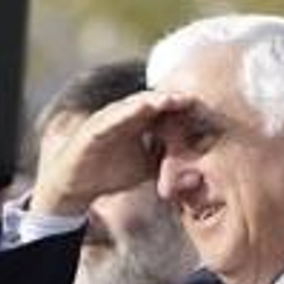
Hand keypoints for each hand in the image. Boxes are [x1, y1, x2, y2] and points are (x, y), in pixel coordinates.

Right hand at [29, 90, 193, 215]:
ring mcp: (108, 120)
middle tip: (193, 98)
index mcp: (139, 124)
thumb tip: (198, 175)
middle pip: (151, 103)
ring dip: (150, 101)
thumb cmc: (113, 172)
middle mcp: (124, 117)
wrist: (78, 185)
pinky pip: (109, 118)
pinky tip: (138, 110)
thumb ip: (170, 166)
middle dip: (171, 99)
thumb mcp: (148, 169)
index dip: (182, 108)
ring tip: (170, 99)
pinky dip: (124, 113)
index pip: (163, 111)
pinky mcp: (92, 129)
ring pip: (131, 106)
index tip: (204, 108)